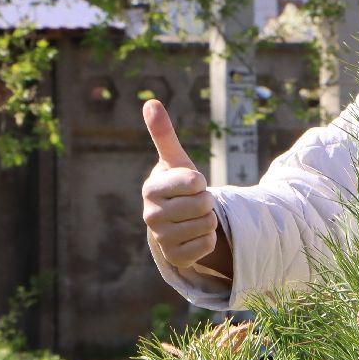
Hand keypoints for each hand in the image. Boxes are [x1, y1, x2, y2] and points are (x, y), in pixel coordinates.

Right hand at [141, 100, 229, 277]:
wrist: (176, 219)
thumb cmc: (177, 184)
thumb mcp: (175, 159)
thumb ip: (164, 132)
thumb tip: (151, 102)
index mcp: (151, 189)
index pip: (195, 182)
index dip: (200, 180)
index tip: (190, 183)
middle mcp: (150, 216)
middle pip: (203, 204)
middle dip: (206, 200)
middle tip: (194, 201)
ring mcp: (161, 239)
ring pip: (207, 225)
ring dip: (208, 219)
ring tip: (194, 216)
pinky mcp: (175, 258)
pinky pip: (208, 245)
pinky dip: (208, 239)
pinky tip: (194, 234)